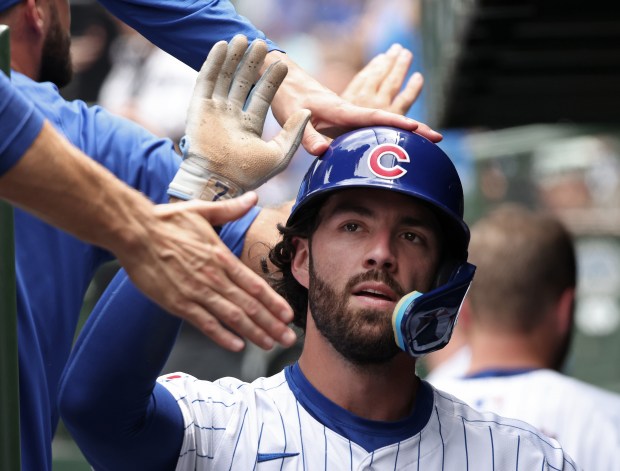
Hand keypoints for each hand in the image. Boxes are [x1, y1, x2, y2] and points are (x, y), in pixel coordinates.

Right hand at [117, 192, 296, 351]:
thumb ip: (230, 210)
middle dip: (271, 323)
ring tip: (269, 344)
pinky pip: (204, 323)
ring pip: (231, 317)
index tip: (289, 315)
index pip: (255, 284)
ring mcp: (196, 292)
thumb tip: (252, 198)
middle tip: (288, 338)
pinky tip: (237, 345)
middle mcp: (214, 277)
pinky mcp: (177, 303)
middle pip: (249, 305)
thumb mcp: (202, 211)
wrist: (134, 232)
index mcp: (221, 257)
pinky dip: (222, 336)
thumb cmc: (166, 221)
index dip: (274, 302)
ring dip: (253, 332)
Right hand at [168, 35, 310, 201]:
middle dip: (252, 63)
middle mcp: (231, 116)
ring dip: (234, 58)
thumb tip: (308, 112)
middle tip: (262, 44)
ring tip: (244, 38)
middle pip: (243, 83)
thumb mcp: (279, 154)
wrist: (218, 181)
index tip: (283, 64)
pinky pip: (206, 80)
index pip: (262, 97)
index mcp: (249, 126)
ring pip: (225, 77)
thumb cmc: (248, 174)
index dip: (272, 80)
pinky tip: (223, 46)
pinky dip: (213, 62)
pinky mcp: (198, 107)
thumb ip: (294, 133)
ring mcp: (214, 111)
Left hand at [265, 49, 441, 155]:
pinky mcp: (345, 120)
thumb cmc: (290, 100)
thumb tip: (324, 153)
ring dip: (406, 130)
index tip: (415, 126)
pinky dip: (389, 132)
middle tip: (438, 138)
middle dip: (413, 128)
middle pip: (387, 121)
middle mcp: (351, 112)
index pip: (373, 117)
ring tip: (429, 140)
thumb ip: (309, 138)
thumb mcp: (295, 120)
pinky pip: (372, 127)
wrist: (286, 83)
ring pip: (383, 124)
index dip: (394, 123)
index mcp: (342, 111)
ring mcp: (350, 116)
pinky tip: (398, 142)